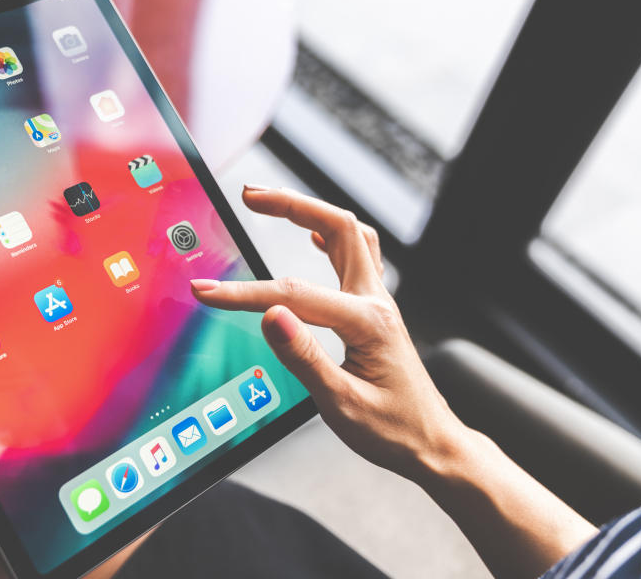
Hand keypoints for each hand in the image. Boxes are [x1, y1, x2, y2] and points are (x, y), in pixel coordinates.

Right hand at [191, 186, 596, 578]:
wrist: (433, 444)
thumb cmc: (392, 430)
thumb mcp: (342, 404)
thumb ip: (304, 358)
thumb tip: (270, 316)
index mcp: (366, 322)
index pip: (294, 296)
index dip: (244, 293)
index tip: (207, 291)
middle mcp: (376, 301)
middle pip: (338, 227)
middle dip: (291, 204)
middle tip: (250, 196)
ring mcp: (378, 302)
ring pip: (350, 234)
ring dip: (311, 211)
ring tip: (273, 204)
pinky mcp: (374, 310)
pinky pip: (356, 254)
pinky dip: (329, 234)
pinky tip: (310, 235)